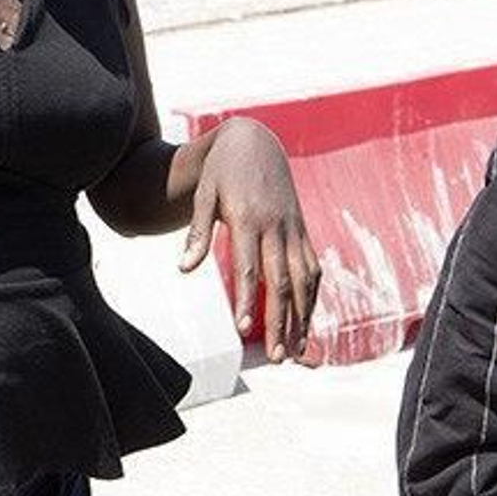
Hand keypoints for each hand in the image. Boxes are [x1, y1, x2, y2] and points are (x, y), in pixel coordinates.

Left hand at [179, 117, 321, 362]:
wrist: (254, 138)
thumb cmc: (222, 169)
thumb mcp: (203, 194)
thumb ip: (197, 233)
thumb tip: (184, 269)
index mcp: (248, 218)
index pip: (249, 268)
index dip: (246, 300)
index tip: (242, 329)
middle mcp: (276, 226)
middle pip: (281, 282)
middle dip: (280, 322)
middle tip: (276, 357)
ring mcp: (293, 228)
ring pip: (303, 280)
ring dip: (302, 317)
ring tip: (296, 351)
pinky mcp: (302, 229)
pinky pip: (311, 268)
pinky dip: (312, 296)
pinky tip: (308, 320)